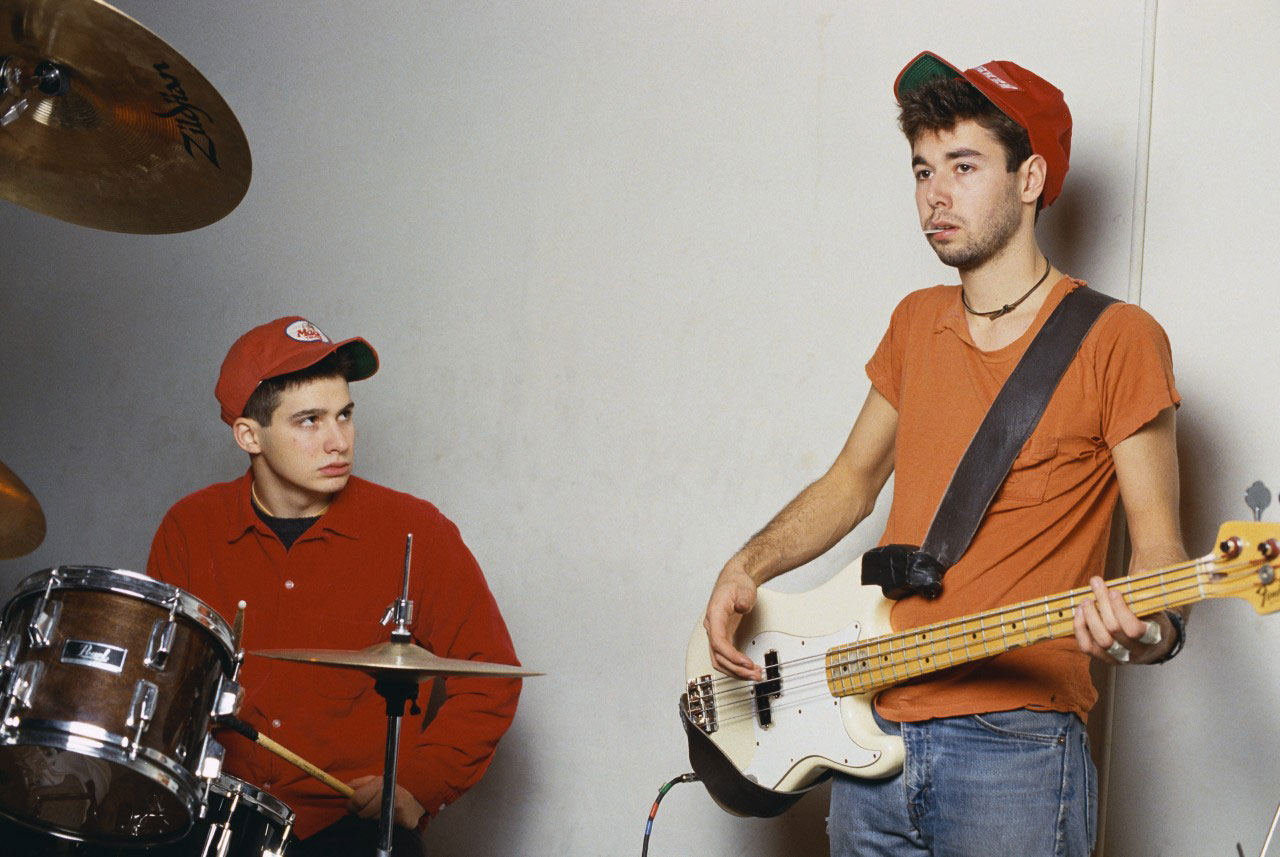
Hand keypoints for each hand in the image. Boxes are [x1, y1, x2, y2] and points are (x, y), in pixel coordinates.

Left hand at [345, 776, 426, 828]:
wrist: (415, 799)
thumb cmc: (390, 789)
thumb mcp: (375, 780)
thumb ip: (358, 783)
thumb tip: (343, 786)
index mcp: (379, 783)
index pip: (357, 799)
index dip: (351, 805)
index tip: (351, 805)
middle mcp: (388, 793)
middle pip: (362, 812)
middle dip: (360, 813)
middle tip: (364, 809)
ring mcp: (395, 806)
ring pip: (371, 820)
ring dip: (370, 817)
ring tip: (377, 810)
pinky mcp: (401, 818)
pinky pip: (382, 825)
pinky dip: (380, 822)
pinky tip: (385, 816)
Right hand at [704, 562, 760, 679]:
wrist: (734, 580)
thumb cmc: (736, 584)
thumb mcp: (743, 589)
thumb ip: (742, 598)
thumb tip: (742, 607)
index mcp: (715, 615)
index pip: (718, 642)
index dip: (731, 656)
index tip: (746, 663)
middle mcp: (712, 626)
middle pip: (718, 656)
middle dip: (736, 669)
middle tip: (754, 674)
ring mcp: (716, 633)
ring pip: (720, 660)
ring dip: (736, 671)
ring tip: (753, 675)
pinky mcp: (723, 636)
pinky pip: (725, 656)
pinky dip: (735, 665)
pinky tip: (747, 668)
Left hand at [1073, 576, 1174, 664]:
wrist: (1152, 645)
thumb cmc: (1151, 620)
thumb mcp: (1154, 606)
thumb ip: (1147, 591)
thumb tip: (1142, 572)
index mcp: (1152, 637)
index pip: (1134, 629)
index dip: (1121, 609)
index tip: (1113, 591)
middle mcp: (1135, 651)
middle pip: (1113, 630)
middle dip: (1102, 604)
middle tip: (1096, 585)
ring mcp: (1119, 657)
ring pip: (1100, 640)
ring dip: (1089, 617)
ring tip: (1086, 600)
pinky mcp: (1103, 658)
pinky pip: (1087, 647)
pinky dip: (1079, 629)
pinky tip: (1078, 612)